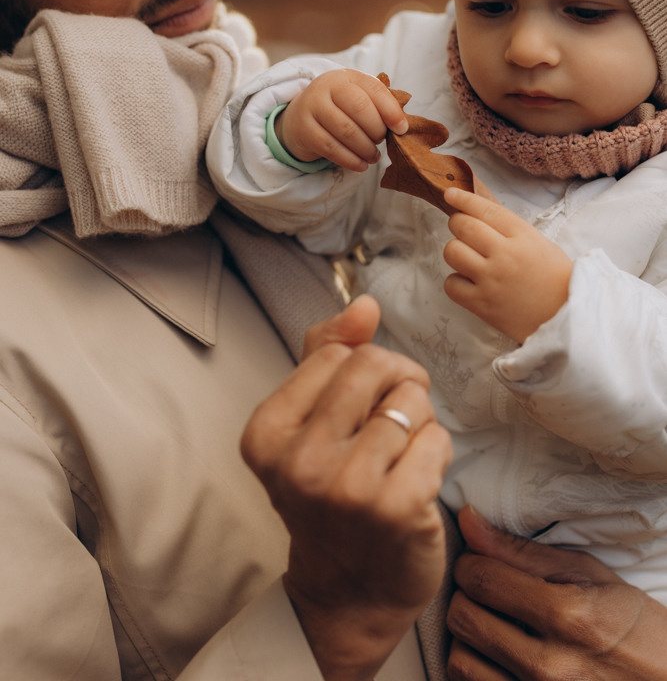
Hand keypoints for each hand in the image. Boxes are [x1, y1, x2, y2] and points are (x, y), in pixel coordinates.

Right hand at [241, 297, 451, 680]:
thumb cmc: (330, 492)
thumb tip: (365, 304)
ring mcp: (347, 488)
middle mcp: (299, 460)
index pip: (339, 351)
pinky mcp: (397, 510)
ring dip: (419, 424)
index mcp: (267, 432)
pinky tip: (417, 483)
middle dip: (399, 384)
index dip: (365, 370)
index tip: (361, 406)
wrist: (347, 591)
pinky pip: (438, 439)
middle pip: (378, 365)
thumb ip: (327, 352)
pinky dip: (437, 453)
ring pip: (413, 400)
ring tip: (398, 459)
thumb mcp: (307, 421)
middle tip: (393, 423)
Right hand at [276, 69, 407, 170]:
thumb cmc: (339, 109)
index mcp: (347, 76)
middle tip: (381, 142)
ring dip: (365, 148)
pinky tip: (361, 165)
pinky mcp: (304, 129)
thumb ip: (379, 106)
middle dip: (377, 130)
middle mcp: (327, 86)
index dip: (391, 111)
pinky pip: (331, 148)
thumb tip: (402, 126)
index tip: (402, 129)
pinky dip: (350, 160)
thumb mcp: (357, 98)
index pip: (374, 89)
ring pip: (346, 130)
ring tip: (373, 156)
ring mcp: (312, 106)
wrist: (299, 117)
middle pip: (360, 109)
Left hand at [443, 188, 571, 341]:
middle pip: (463, 226)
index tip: (450, 193)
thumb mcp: (540, 244)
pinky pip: (451, 284)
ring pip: (452, 251)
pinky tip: (469, 283)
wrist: (566, 319)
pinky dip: (456, 282)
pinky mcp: (481, 304)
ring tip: (468, 259)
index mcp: (522, 236)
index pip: (485, 209)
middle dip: (457, 224)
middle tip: (462, 230)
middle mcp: (504, 254)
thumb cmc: (556, 280)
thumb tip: (479, 213)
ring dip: (455, 252)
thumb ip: (511, 230)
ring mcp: (491, 279)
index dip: (464, 199)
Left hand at [447, 505, 666, 680]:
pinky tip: (497, 656)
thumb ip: (522, 551)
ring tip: (491, 625)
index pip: (481, 578)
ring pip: (459, 662)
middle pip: (463, 618)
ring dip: (467, 638)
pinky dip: (477, 670)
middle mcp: (550, 667)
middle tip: (485, 592)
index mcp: (568, 617)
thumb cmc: (630, 627)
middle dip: (466, 596)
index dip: (469, 561)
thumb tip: (467, 520)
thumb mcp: (588, 575)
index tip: (478, 560)